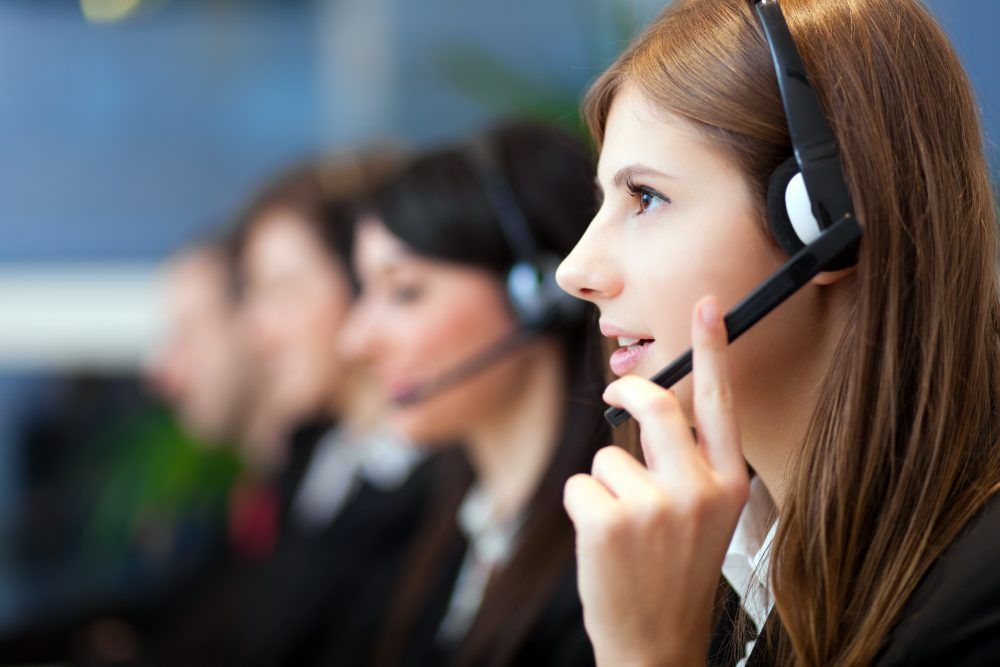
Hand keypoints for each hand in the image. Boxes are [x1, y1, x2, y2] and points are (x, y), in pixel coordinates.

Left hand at [564, 295, 749, 665]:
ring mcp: (656, 506)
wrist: (655, 642)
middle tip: (614, 392)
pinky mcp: (610, 521)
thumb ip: (688, 463)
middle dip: (627, 390)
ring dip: (604, 482)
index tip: (707, 306)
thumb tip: (649, 406)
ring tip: (623, 527)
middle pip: (655, 405)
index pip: (720, 404)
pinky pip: (581, 483)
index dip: (714, 350)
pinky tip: (602, 542)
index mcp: (729, 484)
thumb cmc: (673, 573)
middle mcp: (700, 490)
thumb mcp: (705, 517)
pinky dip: (583, 506)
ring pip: (609, 454)